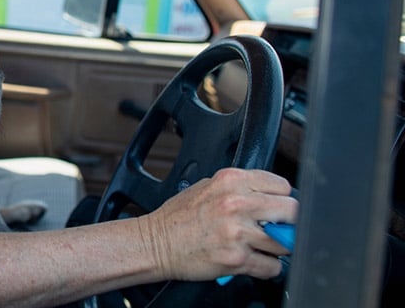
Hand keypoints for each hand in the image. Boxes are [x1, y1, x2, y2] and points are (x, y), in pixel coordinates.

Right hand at [140, 168, 296, 281]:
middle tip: (277, 229)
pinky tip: (251, 260)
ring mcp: (238, 232)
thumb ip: (240, 188)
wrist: (155, 243)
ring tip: (259, 246)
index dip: (281, 199)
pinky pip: (273, 267)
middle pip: (292, 212)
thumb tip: (270, 197)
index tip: (277, 208)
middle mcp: (237, 203)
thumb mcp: (207, 187)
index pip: (282, 186)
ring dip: (277, 248)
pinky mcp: (237, 259)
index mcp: (231, 181)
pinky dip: (266, 267)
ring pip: (286, 244)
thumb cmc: (178, 217)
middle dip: (288, 223)